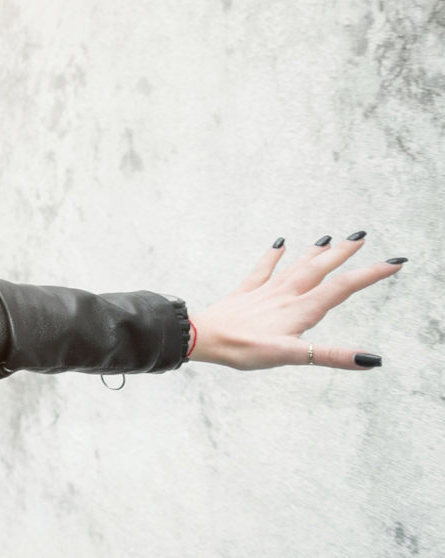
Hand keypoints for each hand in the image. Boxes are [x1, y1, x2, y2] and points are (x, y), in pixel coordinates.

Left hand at [188, 232, 406, 369]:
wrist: (202, 337)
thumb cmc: (244, 349)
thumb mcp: (291, 356)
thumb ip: (331, 356)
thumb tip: (371, 359)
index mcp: (301, 309)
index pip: (343, 288)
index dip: (369, 275)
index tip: (393, 263)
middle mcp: (286, 295)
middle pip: (320, 270)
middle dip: (343, 254)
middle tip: (362, 237)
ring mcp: (265, 292)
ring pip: (296, 267)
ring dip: (315, 253)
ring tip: (331, 238)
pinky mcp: (246, 292)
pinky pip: (263, 269)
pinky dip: (274, 255)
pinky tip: (280, 242)